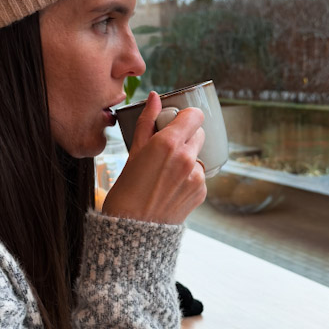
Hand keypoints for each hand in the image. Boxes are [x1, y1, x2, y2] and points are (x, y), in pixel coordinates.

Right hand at [102, 92, 206, 224]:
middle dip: (185, 136)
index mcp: (168, 144)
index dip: (184, 117)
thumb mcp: (133, 152)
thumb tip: (154, 97)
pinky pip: (198, 175)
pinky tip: (170, 187)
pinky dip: (188, 177)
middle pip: (198, 133)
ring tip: (164, 174)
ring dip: (186, 159)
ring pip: (197, 155)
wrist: (134, 230)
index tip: (174, 123)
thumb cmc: (127, 191)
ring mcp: (196, 176)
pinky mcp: (201, 191)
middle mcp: (186, 158)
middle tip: (165, 150)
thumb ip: (147, 122)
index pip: (194, 115)